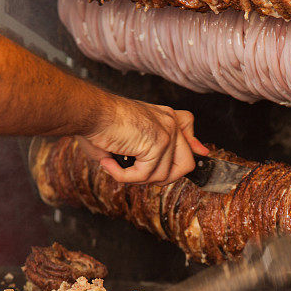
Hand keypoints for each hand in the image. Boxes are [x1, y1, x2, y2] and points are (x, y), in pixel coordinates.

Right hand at [81, 97, 209, 184]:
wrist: (90, 112)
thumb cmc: (99, 124)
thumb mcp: (127, 139)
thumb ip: (146, 154)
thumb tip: (159, 175)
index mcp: (163, 116)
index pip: (188, 127)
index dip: (194, 145)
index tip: (200, 154)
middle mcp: (169, 122)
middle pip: (186, 163)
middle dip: (162, 178)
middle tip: (136, 174)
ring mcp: (166, 133)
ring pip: (162, 176)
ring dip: (135, 178)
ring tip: (114, 165)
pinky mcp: (158, 144)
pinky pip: (144, 176)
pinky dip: (122, 176)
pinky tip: (109, 163)